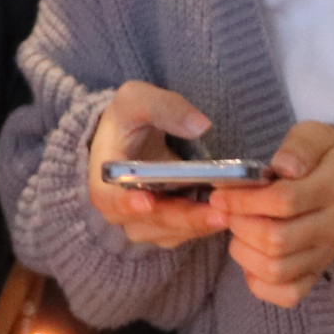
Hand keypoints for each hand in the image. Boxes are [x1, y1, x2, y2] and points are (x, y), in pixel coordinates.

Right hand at [85, 82, 231, 249]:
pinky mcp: (166, 226)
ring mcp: (144, 221)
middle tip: (216, 213)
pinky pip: (185, 233)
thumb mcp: (137, 100)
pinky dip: (205, 225)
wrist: (133, 136)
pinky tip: (229, 214)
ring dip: (198, 226)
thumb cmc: (129, 118)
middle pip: (147, 223)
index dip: (125, 203)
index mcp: (104, 179)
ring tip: (228, 214)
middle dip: (182, 219)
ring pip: (169, 233)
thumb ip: (164, 108)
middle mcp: (121, 208)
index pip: (108, 198)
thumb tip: (200, 126)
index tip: (147, 201)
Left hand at [217, 122, 333, 309]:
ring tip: (239, 231)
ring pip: (277, 270)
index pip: (284, 201)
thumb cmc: (321, 158)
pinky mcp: (317, 274)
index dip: (244, 200)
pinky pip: (287, 294)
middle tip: (227, 212)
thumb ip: (298, 147)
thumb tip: (283, 167)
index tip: (219, 195)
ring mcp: (326, 255)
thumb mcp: (314, 136)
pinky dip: (260, 282)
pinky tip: (252, 258)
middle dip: (240, 225)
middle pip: (277, 240)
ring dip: (245, 252)